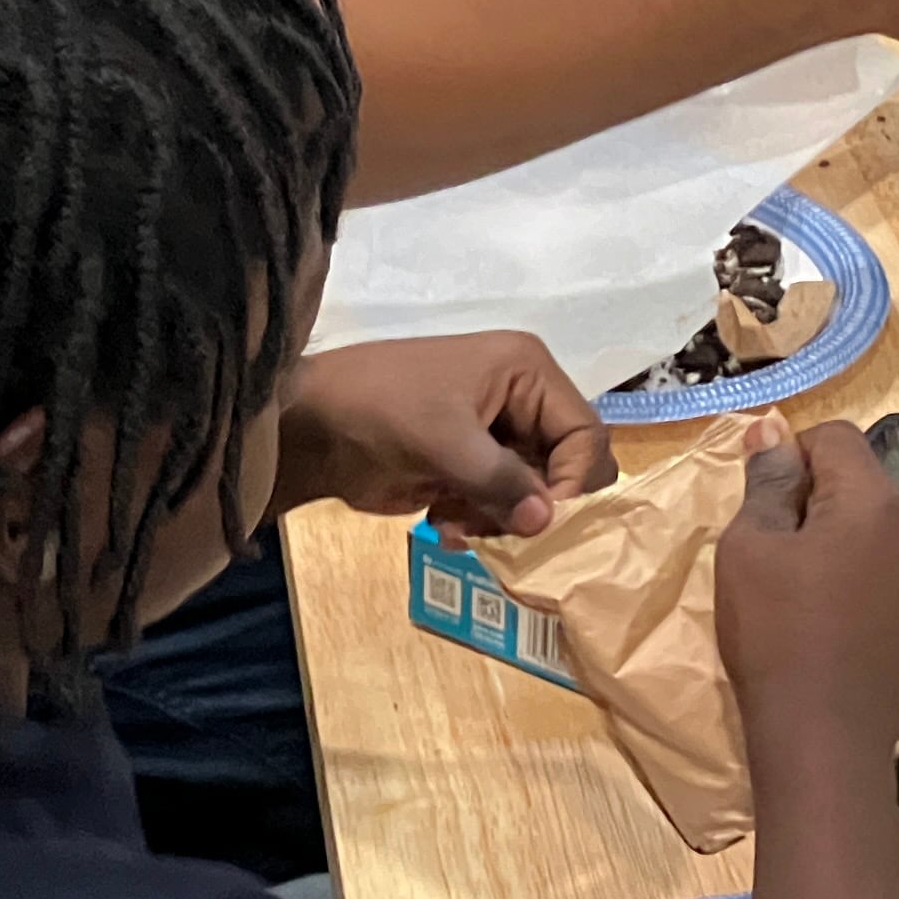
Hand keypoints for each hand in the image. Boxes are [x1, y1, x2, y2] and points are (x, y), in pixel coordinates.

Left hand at [272, 333, 617, 535]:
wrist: (313, 426)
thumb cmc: (381, 410)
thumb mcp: (444, 440)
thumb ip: (501, 481)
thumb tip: (548, 522)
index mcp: (527, 370)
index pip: (584, 432)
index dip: (574, 481)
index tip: (544, 521)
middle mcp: (523, 399)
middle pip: (566, 467)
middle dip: (537, 504)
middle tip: (502, 527)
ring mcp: (498, 435)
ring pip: (536, 495)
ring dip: (503, 519)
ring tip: (458, 519)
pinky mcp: (473, 467)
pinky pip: (504, 507)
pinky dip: (482, 523)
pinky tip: (445, 522)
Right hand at [714, 421, 898, 759]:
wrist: (826, 742)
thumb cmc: (776, 636)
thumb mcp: (749, 549)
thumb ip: (767, 480)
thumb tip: (772, 427)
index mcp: (877, 502)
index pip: (835, 437)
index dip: (791, 458)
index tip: (764, 507)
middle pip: (864, 486)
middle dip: (822, 504)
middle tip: (778, 556)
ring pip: (884, 536)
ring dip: (849, 547)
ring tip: (809, 598)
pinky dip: (870, 590)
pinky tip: (840, 632)